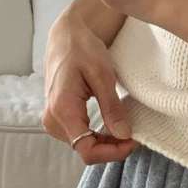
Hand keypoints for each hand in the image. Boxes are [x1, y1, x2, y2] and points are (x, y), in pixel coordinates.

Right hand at [43, 11, 139, 163]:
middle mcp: (53, 119)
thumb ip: (111, 108)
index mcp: (62, 109)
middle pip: (85, 150)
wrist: (66, 36)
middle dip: (112, 147)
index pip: (87, 149)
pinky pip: (79, 136)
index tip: (134, 141)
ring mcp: (53, 119)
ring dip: (106, 142)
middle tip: (135, 133)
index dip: (113, 152)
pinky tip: (113, 125)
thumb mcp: (103, 75)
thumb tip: (124, 135)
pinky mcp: (58, 117)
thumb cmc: (83, 49)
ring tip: (126, 128)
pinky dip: (97, 135)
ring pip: (82, 145)